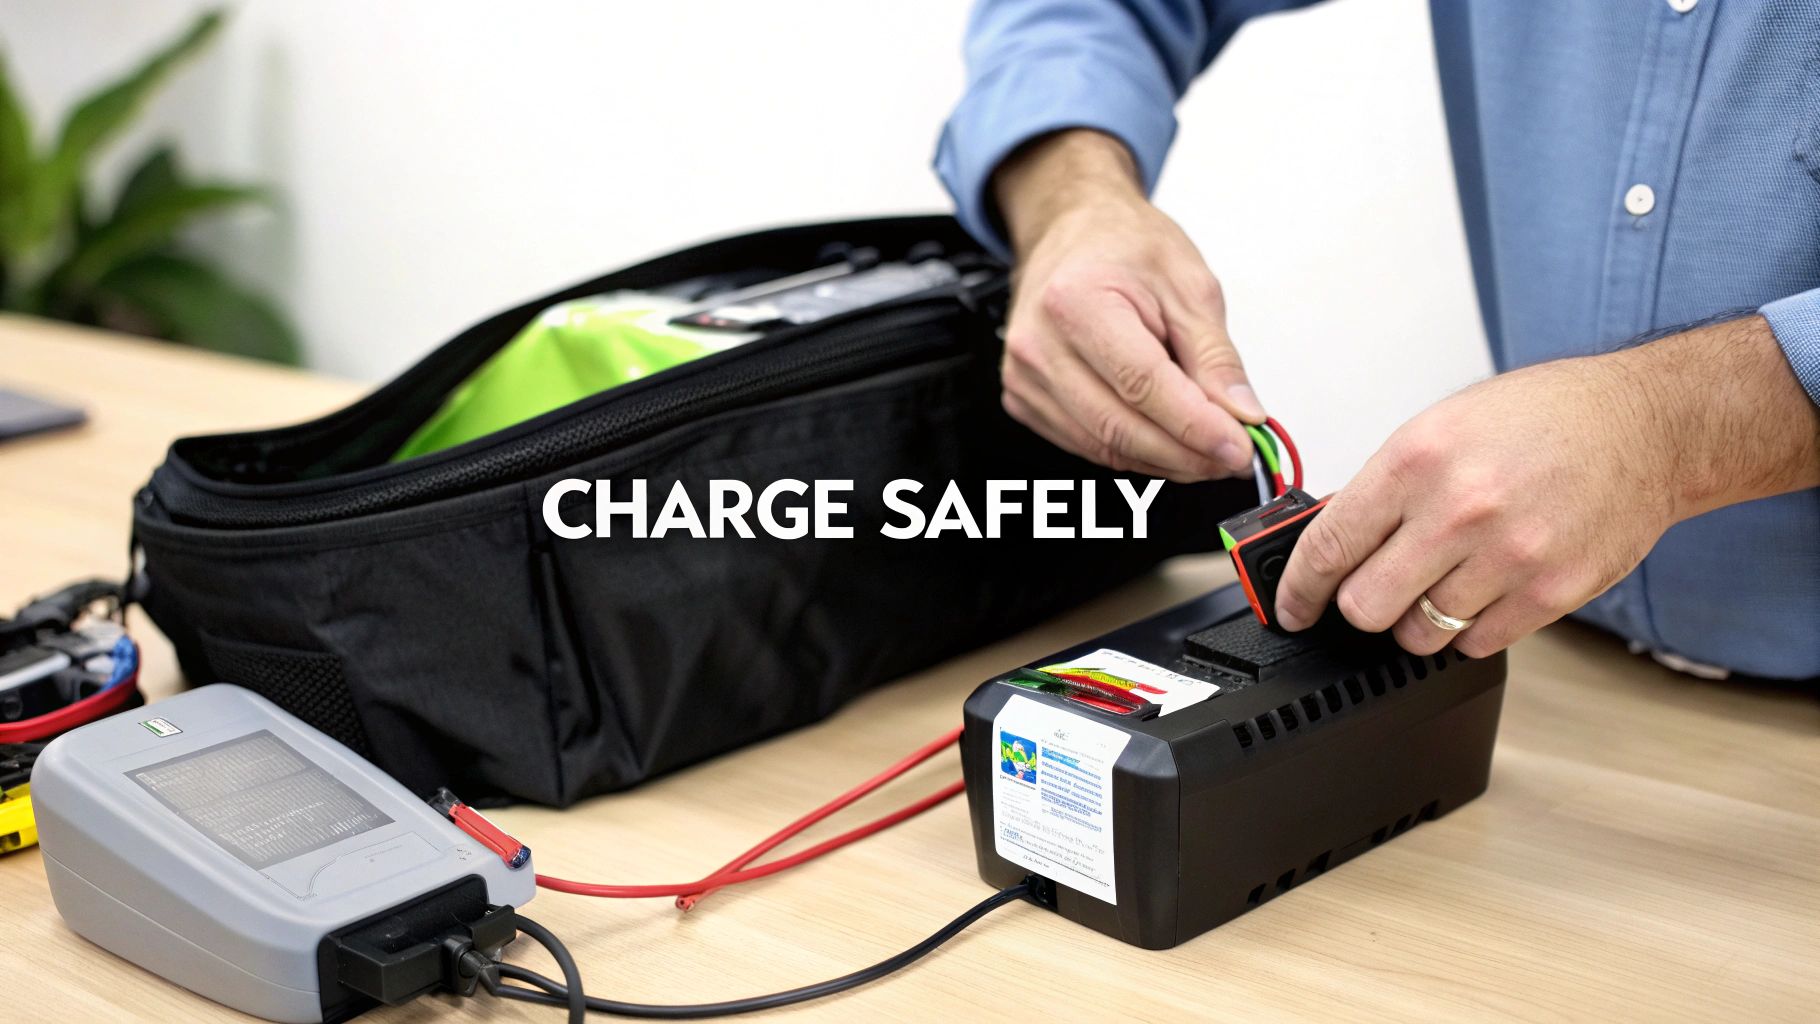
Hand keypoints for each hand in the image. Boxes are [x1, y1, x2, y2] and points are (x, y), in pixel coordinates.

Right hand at [992, 130, 1261, 481]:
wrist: (1072, 232)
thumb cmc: (1123, 246)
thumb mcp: (1188, 284)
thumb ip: (1216, 356)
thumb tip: (1240, 414)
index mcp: (1077, 300)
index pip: (1142, 384)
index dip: (1196, 427)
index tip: (1239, 448)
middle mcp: (1039, 343)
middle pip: (1119, 427)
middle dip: (1186, 454)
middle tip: (1232, 457)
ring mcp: (1025, 376)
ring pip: (1102, 447)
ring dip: (1163, 459)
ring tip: (1206, 450)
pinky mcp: (1024, 398)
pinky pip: (1084, 445)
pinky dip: (1132, 452)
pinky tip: (1164, 438)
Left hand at [1275, 315, 1819, 657]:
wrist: (1644, 425)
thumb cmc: (1543, 419)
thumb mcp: (1441, 427)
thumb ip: (1384, 487)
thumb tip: (1331, 543)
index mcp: (1417, 461)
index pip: (1328, 547)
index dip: (1297, 590)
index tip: (1291, 607)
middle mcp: (1459, 510)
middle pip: (1364, 606)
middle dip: (1357, 605)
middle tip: (1370, 591)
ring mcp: (1508, 556)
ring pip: (1418, 633)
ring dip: (1415, 619)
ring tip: (1435, 585)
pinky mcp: (1551, 592)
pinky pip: (1475, 642)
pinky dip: (1466, 629)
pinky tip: (1478, 594)